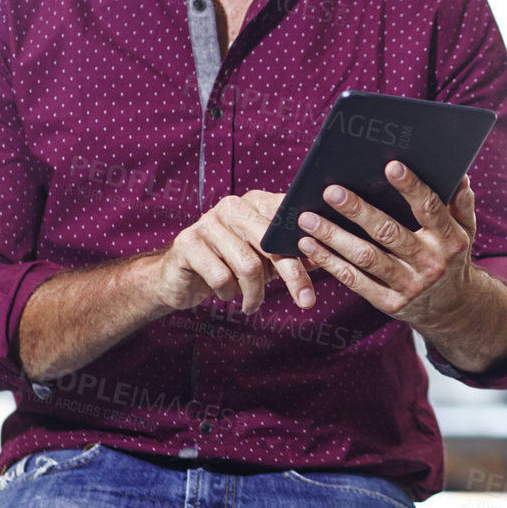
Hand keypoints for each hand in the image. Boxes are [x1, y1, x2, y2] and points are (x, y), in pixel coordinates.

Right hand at [147, 189, 322, 314]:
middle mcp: (233, 206)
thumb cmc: (230, 265)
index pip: (289, 219)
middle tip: (306, 301)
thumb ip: (292, 254)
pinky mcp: (187, 243)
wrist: (179, 276)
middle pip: (272, 243)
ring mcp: (208, 222)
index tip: (323, 264)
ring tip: (252, 304)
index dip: (307, 243)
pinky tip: (226, 294)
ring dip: (254, 293)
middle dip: (293, 276)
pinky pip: (221, 276)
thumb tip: (327, 258)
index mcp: (256, 203)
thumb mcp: (265, 259)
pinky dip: (228, 293)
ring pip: (248, 265)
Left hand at [286, 162, 478, 331]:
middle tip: (331, 192)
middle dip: (358, 211)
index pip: (429, 209)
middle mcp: (430, 263)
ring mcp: (408, 285)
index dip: (411, 187)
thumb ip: (461, 203)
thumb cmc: (452, 257)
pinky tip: (309, 246)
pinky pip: (354, 280)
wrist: (452, 309)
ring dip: (334, 237)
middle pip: (388, 233)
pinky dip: (329, 262)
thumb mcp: (466, 231)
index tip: (390, 166)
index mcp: (450, 240)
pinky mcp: (389, 303)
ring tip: (308, 219)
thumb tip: (459, 176)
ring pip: (365, 257)